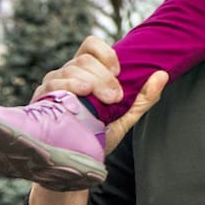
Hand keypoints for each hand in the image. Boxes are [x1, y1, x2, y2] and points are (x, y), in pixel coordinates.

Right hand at [34, 36, 168, 152]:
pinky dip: (70, 85)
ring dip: (91, 82)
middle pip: (84, 59)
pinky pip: (53, 83)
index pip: (91, 45)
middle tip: (115, 97)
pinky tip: (81, 93)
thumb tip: (163, 74)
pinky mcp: (41, 99)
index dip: (106, 54)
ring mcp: (53, 85)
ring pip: (70, 69)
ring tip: (100, 99)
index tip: (119, 72)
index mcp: (86, 72)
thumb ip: (144, 97)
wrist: (75, 159)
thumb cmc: (98, 134)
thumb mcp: (126, 116)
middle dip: (104, 77)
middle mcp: (68, 74)